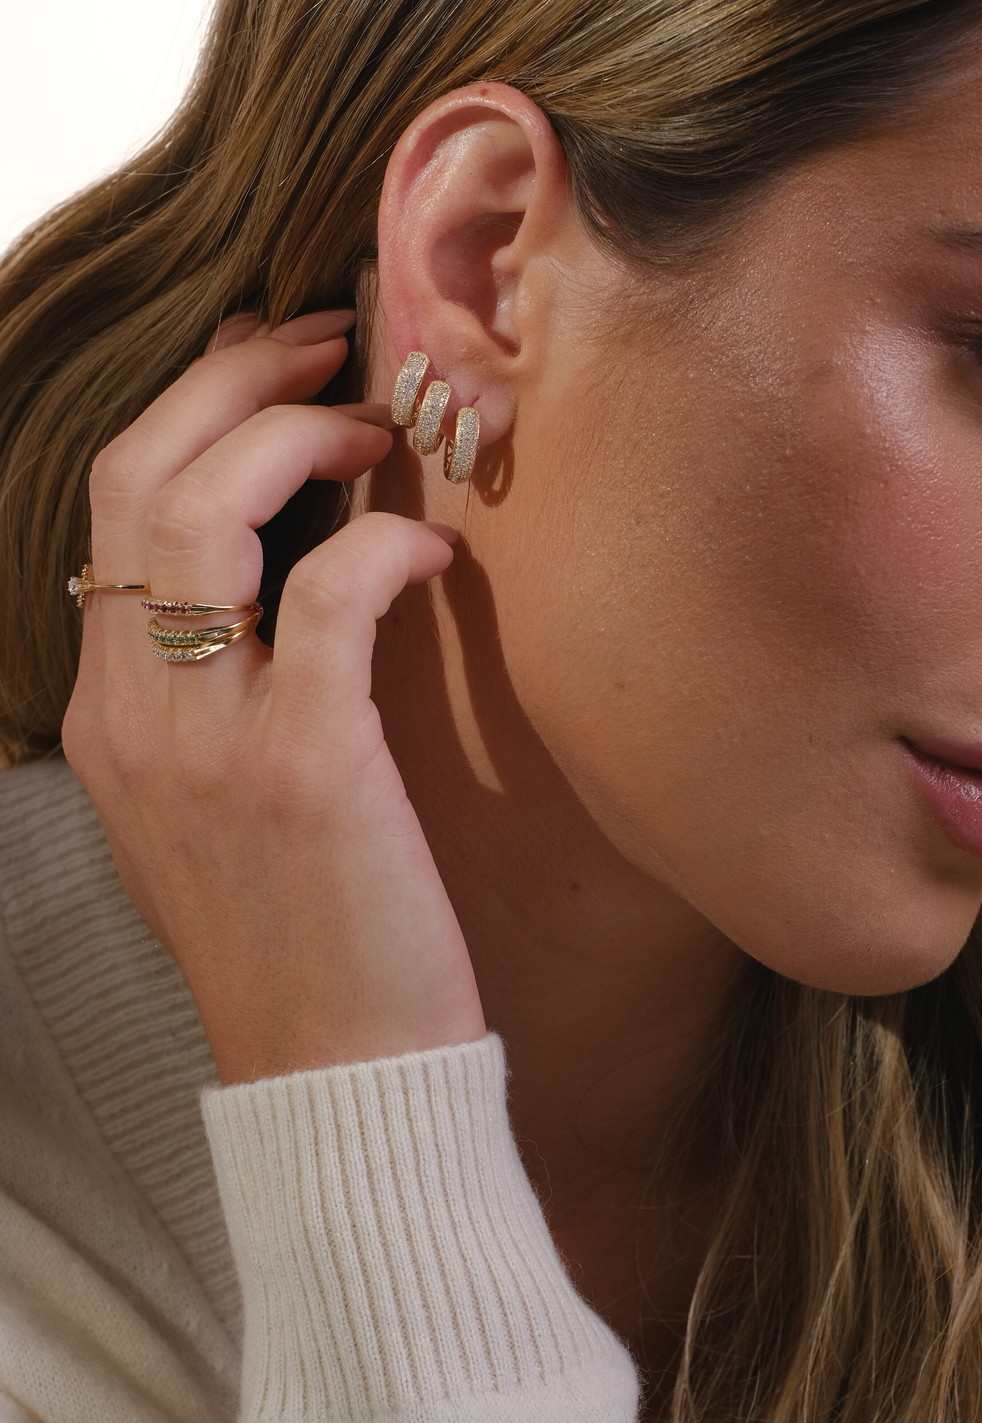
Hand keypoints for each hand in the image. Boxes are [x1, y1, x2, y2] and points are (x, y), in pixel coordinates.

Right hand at [62, 308, 487, 1083]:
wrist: (334, 1078)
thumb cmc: (304, 944)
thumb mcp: (210, 822)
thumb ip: (209, 709)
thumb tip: (275, 599)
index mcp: (108, 721)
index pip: (110, 514)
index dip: (187, 412)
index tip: (267, 368)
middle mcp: (133, 717)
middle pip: (136, 478)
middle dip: (230, 380)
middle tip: (324, 344)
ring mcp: (206, 742)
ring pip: (203, 510)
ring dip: (293, 435)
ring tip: (376, 426)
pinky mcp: (303, 768)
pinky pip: (327, 597)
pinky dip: (382, 548)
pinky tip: (432, 557)